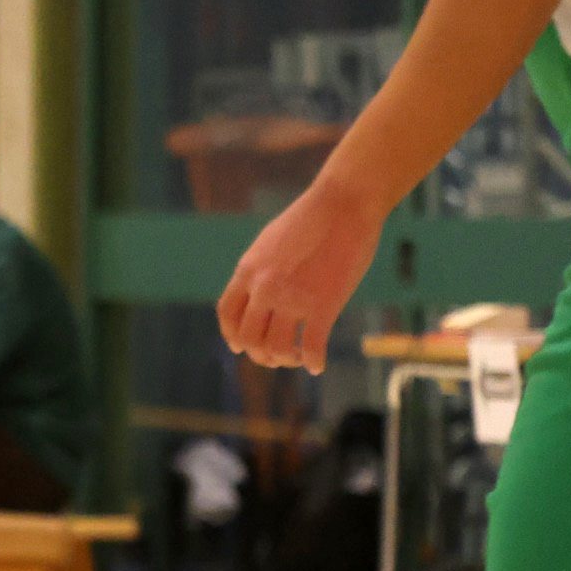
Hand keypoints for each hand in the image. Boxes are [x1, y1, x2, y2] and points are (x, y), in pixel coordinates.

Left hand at [216, 175, 385, 373]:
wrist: (343, 205)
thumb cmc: (313, 220)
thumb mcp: (271, 242)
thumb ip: (260, 269)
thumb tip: (257, 291)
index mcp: (248, 271)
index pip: (227, 314)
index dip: (232, 336)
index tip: (240, 347)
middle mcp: (264, 288)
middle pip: (249, 338)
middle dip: (260, 354)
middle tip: (277, 357)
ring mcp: (292, 298)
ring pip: (276, 348)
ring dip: (285, 360)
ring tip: (296, 359)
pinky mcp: (323, 305)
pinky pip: (311, 347)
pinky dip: (312, 362)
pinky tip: (317, 365)